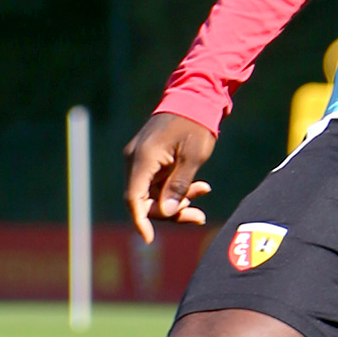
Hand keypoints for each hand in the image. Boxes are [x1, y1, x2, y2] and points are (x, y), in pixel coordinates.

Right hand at [124, 112, 216, 242]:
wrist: (195, 97)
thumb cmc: (196, 125)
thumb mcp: (193, 158)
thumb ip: (179, 186)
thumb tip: (167, 211)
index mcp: (143, 158)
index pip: (133, 198)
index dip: (140, 221)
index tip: (149, 239)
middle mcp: (135, 160)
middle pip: (144, 200)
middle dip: (170, 212)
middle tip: (199, 216)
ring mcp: (141, 159)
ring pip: (152, 194)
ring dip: (176, 201)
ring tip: (203, 192)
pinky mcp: (150, 159)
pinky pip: (158, 183)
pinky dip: (176, 190)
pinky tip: (199, 187)